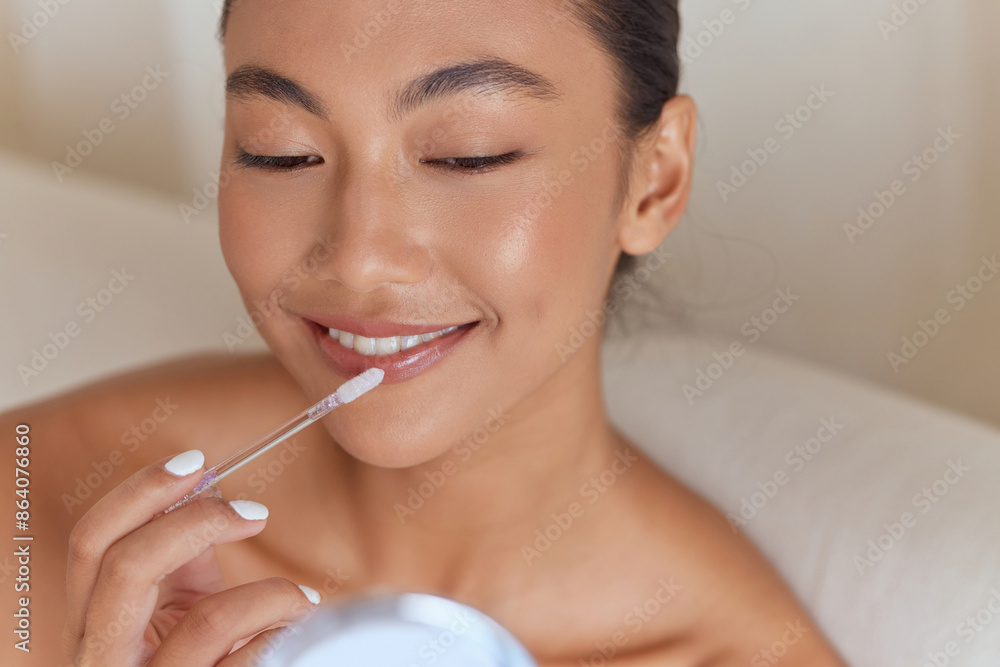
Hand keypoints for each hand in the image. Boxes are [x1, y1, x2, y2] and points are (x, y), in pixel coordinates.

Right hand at [62, 449, 320, 665]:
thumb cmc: (203, 663)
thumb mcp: (182, 610)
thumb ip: (183, 556)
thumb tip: (204, 484)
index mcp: (95, 626)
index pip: (91, 545)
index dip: (140, 493)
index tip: (197, 461)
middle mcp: (103, 664)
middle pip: (124, 568)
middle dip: (195, 522)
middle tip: (253, 510)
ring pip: (206, 621)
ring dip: (267, 594)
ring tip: (299, 598)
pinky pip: (246, 660)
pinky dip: (281, 635)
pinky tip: (295, 633)